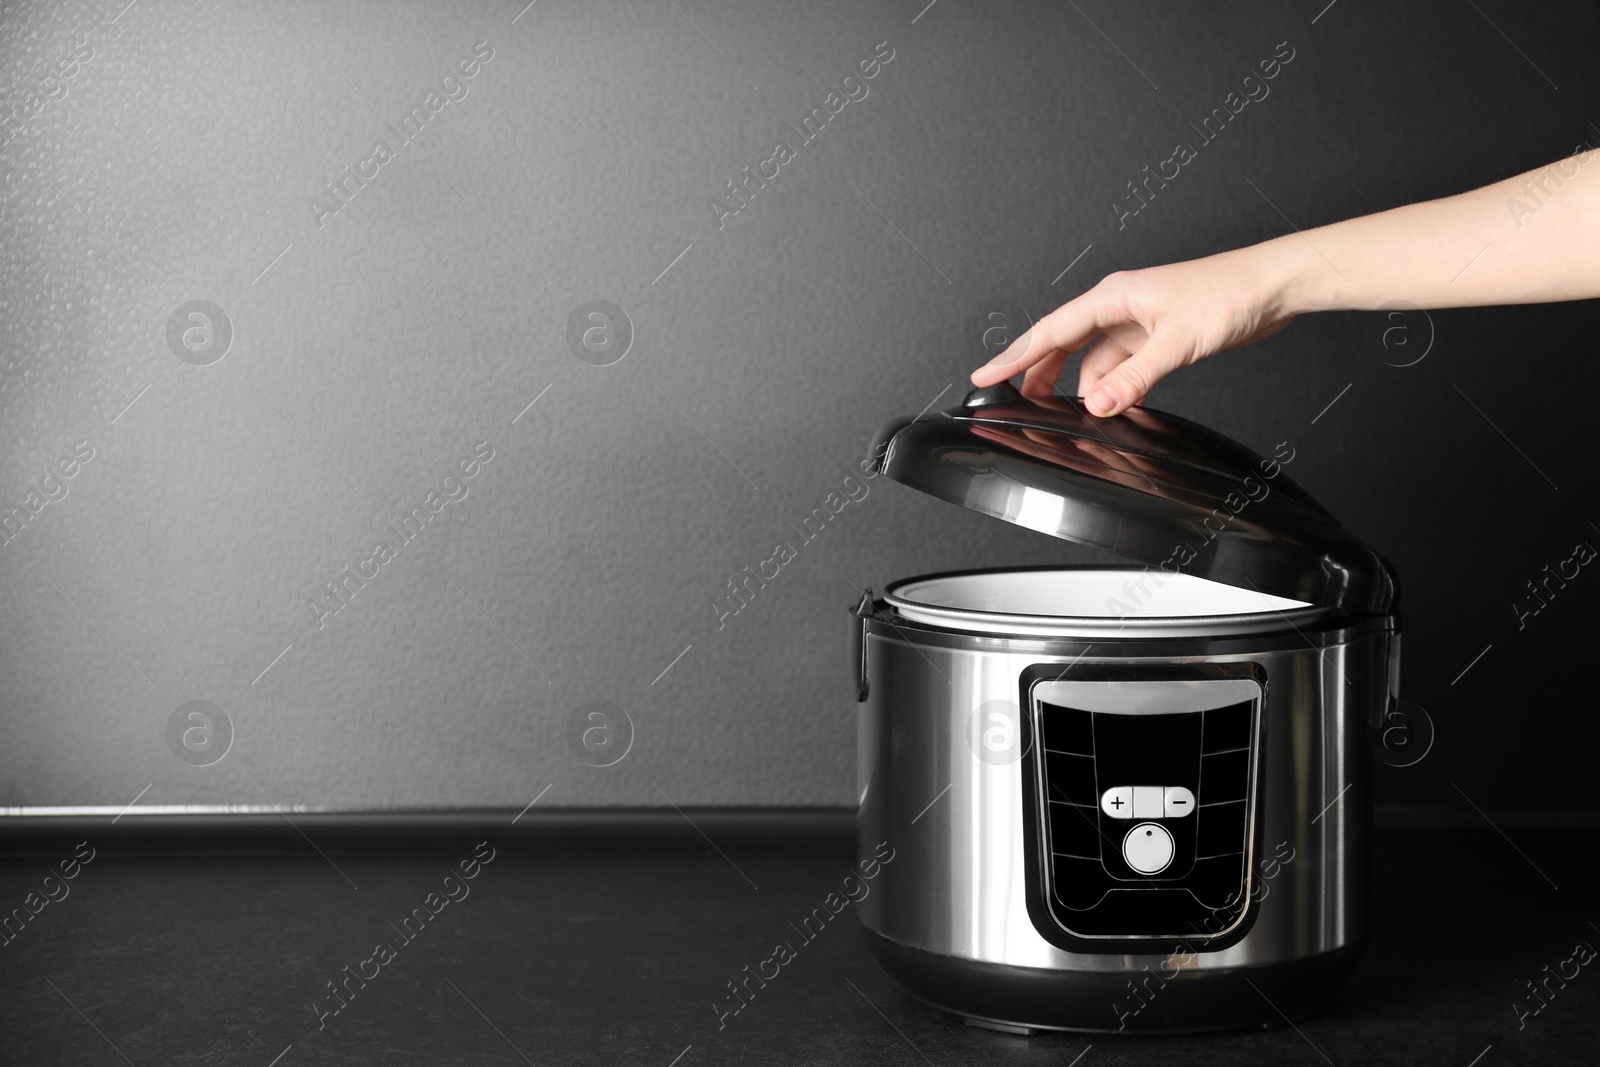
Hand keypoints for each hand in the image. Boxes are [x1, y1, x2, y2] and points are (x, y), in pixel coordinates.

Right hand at [969, 246, 1296, 415]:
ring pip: (1091, 357)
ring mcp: (1139, 321)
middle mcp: (1120, 305)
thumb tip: (1098, 405)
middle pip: (1063, 343)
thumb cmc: (1229, 294)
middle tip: (1013, 403)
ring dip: (1079, 385)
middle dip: (1037, 373)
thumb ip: (1134, 377)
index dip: (1013, 355)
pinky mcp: (1159, 335)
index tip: (984, 375)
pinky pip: (1119, 364)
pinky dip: (1110, 385)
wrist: (1272, 286)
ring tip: (1065, 413)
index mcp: (1114, 296)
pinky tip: (1111, 403)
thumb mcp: (1176, 342)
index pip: (1050, 330)